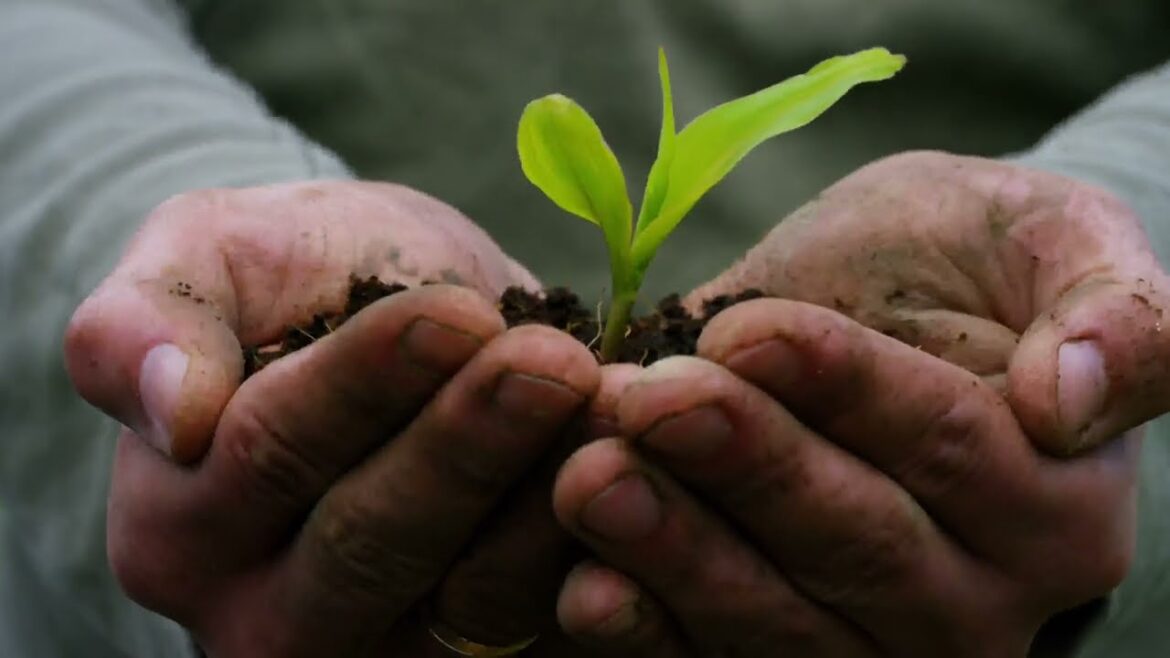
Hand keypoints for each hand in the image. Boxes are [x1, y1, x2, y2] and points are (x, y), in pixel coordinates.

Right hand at [65, 182, 599, 656]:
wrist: (393, 314)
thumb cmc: (296, 278)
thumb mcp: (207, 257)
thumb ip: (146, 320)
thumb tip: (167, 408)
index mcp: (179, 523)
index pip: (269, 454)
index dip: (367, 381)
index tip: (454, 313)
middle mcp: (267, 615)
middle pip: (372, 544)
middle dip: (470, 444)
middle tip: (555, 361)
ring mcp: (382, 648)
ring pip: (472, 598)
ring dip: (551, 500)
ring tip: (615, 406)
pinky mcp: (476, 653)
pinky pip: (547, 622)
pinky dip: (601, 550)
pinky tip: (649, 472)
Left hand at [550, 152, 1169, 655]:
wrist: (883, 321)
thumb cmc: (965, 269)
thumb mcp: (1048, 239)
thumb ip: (1112, 308)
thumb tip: (1070, 398)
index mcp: (1056, 499)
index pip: (953, 447)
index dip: (846, 387)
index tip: (746, 330)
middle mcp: (976, 599)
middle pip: (858, 544)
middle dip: (746, 469)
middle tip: (648, 402)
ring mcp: (875, 645)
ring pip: (782, 623)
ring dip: (677, 555)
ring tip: (592, 481)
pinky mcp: (784, 653)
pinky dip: (648, 634)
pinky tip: (585, 591)